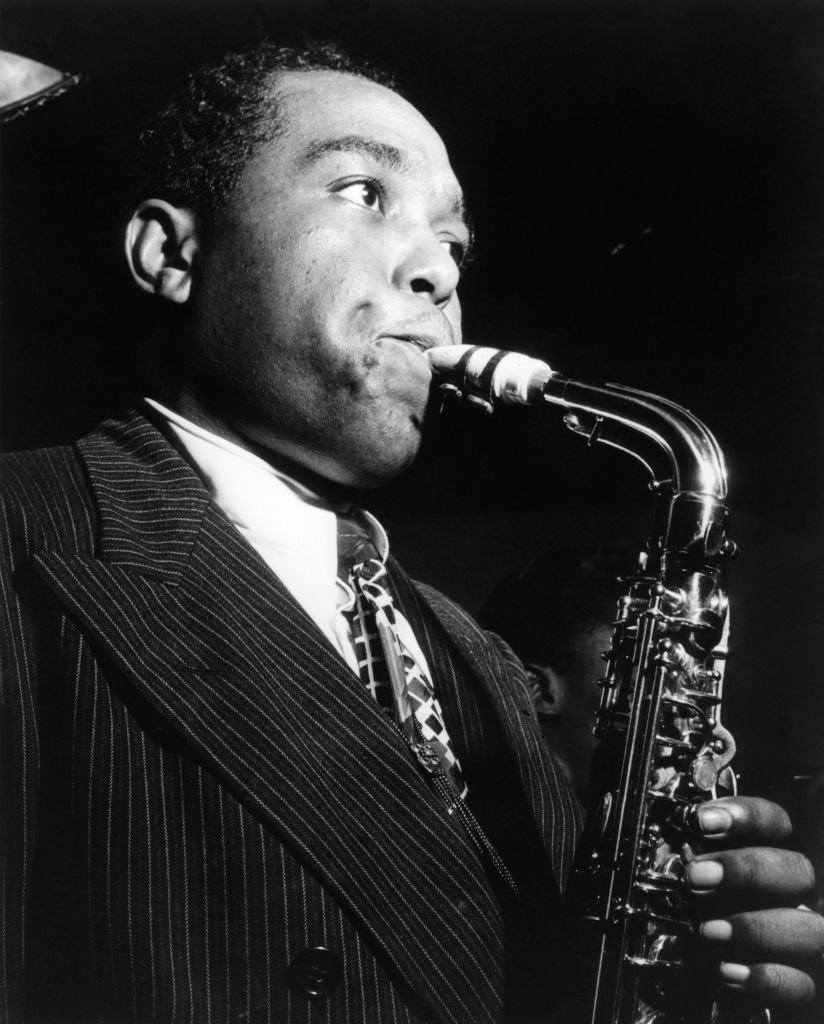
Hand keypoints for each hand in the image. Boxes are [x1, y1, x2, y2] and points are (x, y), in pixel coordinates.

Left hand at [686, 796, 823, 1008]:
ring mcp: (805, 938)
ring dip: (755, 927)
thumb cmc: (698, 912)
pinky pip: (800, 983)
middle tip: (697, 877)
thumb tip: (674, 837)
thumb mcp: (692, 878)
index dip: (744, 816)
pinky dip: (765, 978)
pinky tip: (728, 971)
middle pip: (798, 870)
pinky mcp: (802, 982)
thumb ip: (693, 856)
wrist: (699, 973)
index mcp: (769, 856)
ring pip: (809, 928)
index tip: (701, 821)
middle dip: (746, 870)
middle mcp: (795, 894)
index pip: (775, 822)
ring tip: (707, 931)